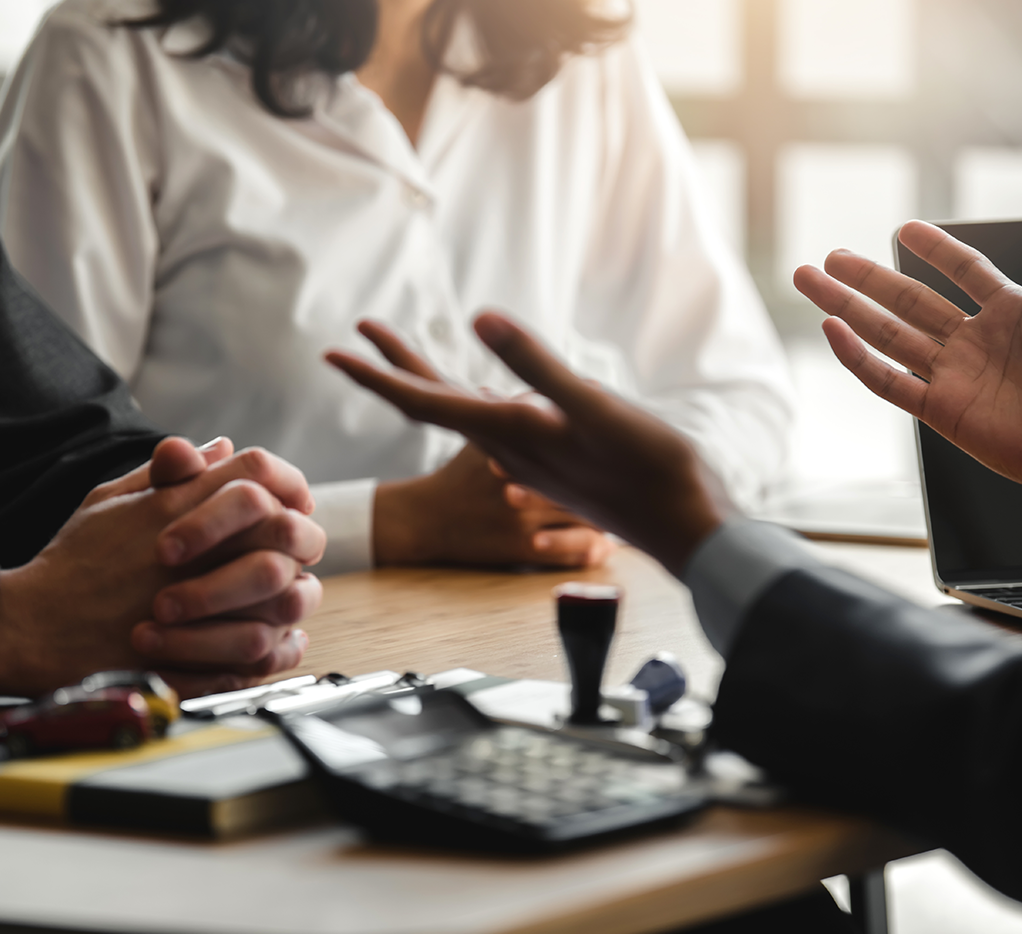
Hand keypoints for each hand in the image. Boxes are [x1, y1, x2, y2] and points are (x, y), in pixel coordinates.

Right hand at [0, 439, 325, 698]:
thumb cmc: (72, 563)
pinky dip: (280, 648)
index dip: (286, 483)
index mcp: (173, 509)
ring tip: (291, 599)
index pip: (257, 473)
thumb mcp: (110, 499)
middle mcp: (191, 554)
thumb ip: (168, 472)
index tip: (289, 503)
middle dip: (300, 540)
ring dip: (296, 595)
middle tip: (297, 553)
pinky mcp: (193, 657)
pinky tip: (280, 642)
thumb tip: (223, 448)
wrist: (32, 627)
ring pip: (285, 595)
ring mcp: (195, 608)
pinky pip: (262, 652)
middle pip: (285, 531)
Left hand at [327, 317, 732, 574]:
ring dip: (433, 381)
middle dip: (394, 368)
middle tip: (359, 334)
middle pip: (434, 402)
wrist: (687, 527)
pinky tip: (491, 394)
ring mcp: (532, 458)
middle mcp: (510, 449)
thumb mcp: (592, 407)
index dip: (375, 375)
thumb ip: (535, 364)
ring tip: (409, 358)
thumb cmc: (649, 470)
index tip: (333, 351)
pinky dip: (483, 399)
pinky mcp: (556, 461)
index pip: (422, 401)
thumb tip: (478, 318)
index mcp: (510, 432)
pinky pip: (503, 423)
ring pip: (467, 412)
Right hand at [794, 190, 1021, 539]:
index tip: (904, 228)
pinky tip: (832, 330)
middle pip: (907, 301)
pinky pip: (886, 381)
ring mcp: (953, 376)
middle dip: (865, 278)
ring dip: (846, 307)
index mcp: (1012, 313)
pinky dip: (856, 357)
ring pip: (886, 334)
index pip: (963, 271)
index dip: (934, 249)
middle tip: (830, 258)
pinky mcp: (939, 410)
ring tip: (811, 282)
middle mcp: (975, 342)